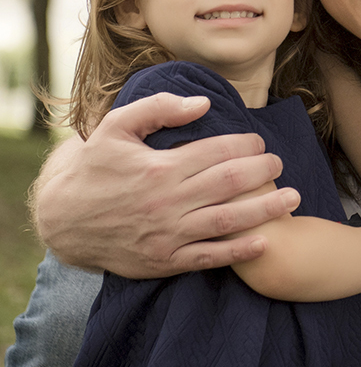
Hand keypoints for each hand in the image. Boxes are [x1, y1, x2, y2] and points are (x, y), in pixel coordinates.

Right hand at [34, 93, 300, 277]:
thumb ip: (159, 109)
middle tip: (279, 164)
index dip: (246, 145)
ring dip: (265, 209)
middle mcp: (167, 202)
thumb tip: (203, 104)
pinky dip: (239, 250)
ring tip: (292, 199)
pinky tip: (264, 240)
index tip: (259, 142)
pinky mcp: (164, 262)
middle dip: (262, 172)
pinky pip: (209, 257)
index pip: (217, 152)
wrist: (63, 219)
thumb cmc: (95, 166)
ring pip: (228, 221)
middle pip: (230, 184)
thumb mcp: (117, 126)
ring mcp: (167, 235)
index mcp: (160, 167)